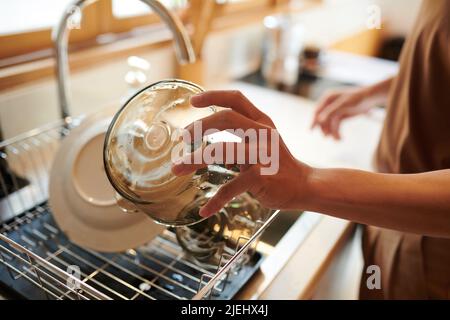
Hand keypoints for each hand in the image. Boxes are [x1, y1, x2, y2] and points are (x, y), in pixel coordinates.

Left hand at [171, 90, 311, 217]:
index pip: (236, 99)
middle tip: (182, 137)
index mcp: (261, 122)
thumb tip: (207, 134)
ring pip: (222, 150)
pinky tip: (205, 210)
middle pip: (225, 118)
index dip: (213, 96)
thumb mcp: (262, 140)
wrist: (304, 185)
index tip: (192, 101)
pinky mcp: (261, 177)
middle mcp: (262, 133)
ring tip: (177, 168)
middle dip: (199, 126)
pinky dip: (216, 200)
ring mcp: (262, 154)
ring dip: (195, 159)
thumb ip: (241, 134)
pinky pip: (231, 187)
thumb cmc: (278, 163)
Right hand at [311, 87, 373, 139]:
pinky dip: (337, 132)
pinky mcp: (341, 115)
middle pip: (323, 118)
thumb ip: (330, 112)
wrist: (371, 98)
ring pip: (329, 124)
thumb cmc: (357, 98)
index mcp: (328, 98)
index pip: (317, 110)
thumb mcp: (343, 104)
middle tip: (327, 137)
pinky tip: (339, 138)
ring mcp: (335, 110)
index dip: (314, 120)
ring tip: (337, 139)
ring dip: (332, 132)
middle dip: (325, 128)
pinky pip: (335, 125)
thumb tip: (319, 120)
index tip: (311, 130)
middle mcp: (329, 104)